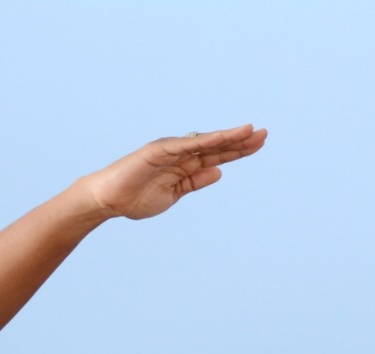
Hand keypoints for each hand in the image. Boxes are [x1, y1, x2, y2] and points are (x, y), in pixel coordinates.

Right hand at [81, 125, 265, 220]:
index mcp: (186, 165)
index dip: (238, 150)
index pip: (217, 155)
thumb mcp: (176, 193)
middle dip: (240, 141)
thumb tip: (219, 171)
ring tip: (249, 132)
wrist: (110, 200)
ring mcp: (170, 150)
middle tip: (264, 134)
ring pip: (204, 142)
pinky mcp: (157, 150)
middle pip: (216, 146)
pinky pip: (184, 146)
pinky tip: (220, 138)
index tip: (259, 144)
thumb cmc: (138, 196)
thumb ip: (195, 181)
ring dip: (226, 137)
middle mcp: (180, 154)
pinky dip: (202, 141)